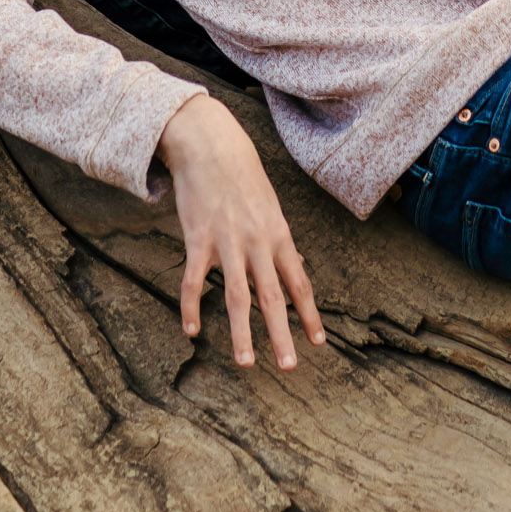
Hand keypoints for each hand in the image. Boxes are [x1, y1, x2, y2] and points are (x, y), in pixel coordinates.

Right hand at [157, 91, 326, 366]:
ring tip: (245, 363)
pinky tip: (192, 331)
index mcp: (278, 234)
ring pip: (236, 297)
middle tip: (289, 366)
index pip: (298, 282)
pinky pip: (193, 281)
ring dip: (241, 333)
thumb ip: (280, 243)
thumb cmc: (244, 176)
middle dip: (282, 334)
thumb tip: (297, 270)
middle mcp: (257, 242)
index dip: (308, 314)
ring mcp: (227, 242)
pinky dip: (191, 308)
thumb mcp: (271, 207)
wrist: (211, 145)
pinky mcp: (197, 239)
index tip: (318, 342)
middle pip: (272, 297)